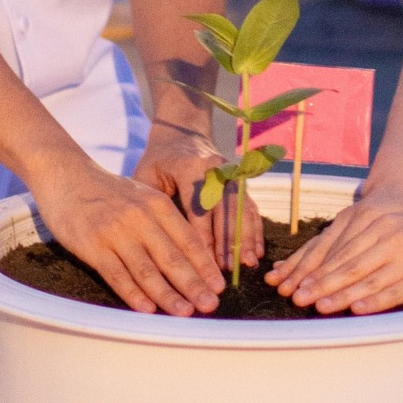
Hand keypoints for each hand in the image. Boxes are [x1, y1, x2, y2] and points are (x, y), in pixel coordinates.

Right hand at [32, 146, 224, 315]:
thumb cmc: (109, 192)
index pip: (188, 240)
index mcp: (158, 205)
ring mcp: (115, 232)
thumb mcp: (143, 197)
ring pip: (147, 270)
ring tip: (185, 313)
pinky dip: (134, 294)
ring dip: (168, 295)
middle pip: (172, 257)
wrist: (67, 175)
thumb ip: (164, 221)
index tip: (219, 286)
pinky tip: (147, 310)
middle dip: (194, 284)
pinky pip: (117, 274)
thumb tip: (191, 255)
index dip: (205, 266)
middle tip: (211, 305)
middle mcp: (140, 218)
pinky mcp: (93, 245)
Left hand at [133, 120, 263, 272]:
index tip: (206, 264)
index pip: (199, 208)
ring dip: (246, 238)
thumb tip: (158, 244)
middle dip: (229, 242)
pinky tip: (256, 250)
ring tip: (247, 263)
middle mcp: (216, 169)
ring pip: (242, 210)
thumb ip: (152, 205)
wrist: (181, 132)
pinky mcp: (240, 180)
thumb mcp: (146, 176)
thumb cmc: (158, 160)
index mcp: (189, 167)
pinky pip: (250, 207)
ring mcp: (231, 173)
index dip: (204, 238)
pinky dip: (254, 230)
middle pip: (225, 210)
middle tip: (230, 269)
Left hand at [267, 195, 402, 315]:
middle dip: (319, 283)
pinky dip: (373, 301)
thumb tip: (343, 263)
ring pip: (365, 279)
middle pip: (347, 264)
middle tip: (296, 298)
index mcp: (379, 223)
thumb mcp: (400, 225)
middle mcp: (388, 237)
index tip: (295, 282)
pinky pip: (393, 291)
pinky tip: (356, 310)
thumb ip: (373, 240)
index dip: (315, 267)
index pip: (340, 248)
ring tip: (318, 307)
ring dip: (339, 295)